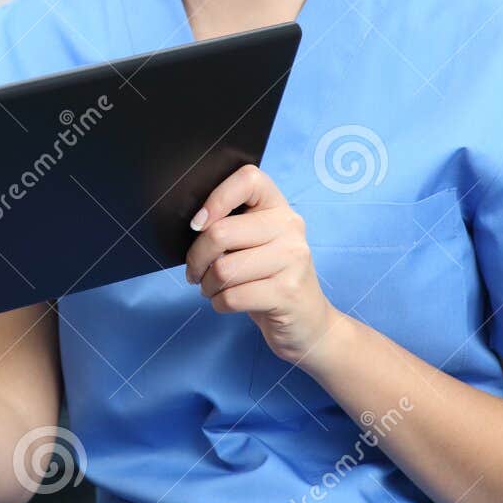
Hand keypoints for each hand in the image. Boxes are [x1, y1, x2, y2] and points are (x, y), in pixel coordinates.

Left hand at [184, 164, 346, 368]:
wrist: (309, 323)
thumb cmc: (269, 279)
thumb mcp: (255, 246)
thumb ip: (231, 228)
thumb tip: (193, 226)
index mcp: (279, 207)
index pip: (248, 178)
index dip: (216, 198)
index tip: (198, 224)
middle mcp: (290, 227)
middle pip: (220, 232)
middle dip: (196, 258)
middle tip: (195, 271)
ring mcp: (293, 260)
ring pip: (223, 269)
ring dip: (206, 285)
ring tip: (212, 289)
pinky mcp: (288, 293)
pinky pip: (232, 297)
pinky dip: (218, 303)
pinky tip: (226, 302)